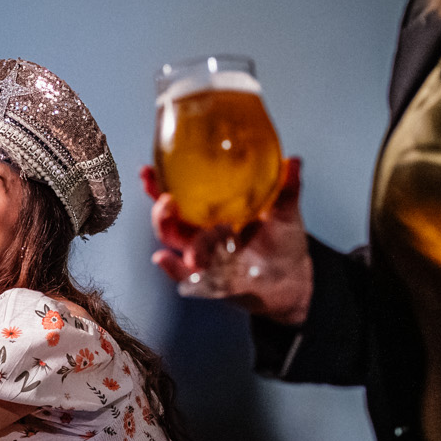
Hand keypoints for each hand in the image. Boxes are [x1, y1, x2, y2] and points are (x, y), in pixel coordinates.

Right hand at [148, 157, 312, 324]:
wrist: (292, 280)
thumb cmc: (284, 243)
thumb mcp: (286, 212)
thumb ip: (287, 188)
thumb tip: (293, 160)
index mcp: (214, 213)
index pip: (182, 194)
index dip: (161, 183)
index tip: (148, 169)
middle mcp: (202, 233)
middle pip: (170, 218)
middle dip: (159, 206)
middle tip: (165, 196)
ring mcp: (203, 256)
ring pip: (174, 242)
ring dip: (166, 227)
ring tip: (168, 213)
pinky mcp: (206, 280)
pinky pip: (182, 275)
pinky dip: (172, 268)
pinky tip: (162, 258)